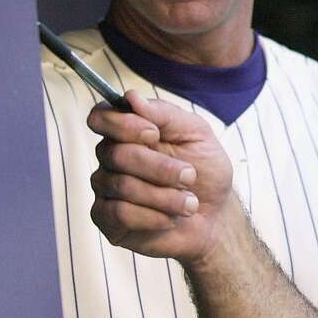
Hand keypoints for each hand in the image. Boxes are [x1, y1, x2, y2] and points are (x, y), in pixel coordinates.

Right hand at [88, 89, 237, 265]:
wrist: (215, 215)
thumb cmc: (205, 171)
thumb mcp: (196, 134)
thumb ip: (165, 114)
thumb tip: (131, 97)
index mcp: (128, 132)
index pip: (101, 117)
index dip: (122, 124)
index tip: (154, 134)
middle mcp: (111, 158)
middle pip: (116, 153)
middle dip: (160, 167)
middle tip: (190, 176)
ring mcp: (106, 189)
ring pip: (122, 185)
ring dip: (165, 196)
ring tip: (189, 202)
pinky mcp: (107, 220)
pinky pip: (119, 214)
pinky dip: (154, 216)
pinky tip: (170, 218)